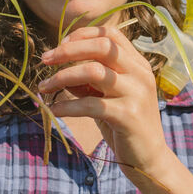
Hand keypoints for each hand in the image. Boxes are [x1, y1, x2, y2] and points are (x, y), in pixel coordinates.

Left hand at [38, 25, 172, 182]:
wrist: (148, 159)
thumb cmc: (124, 124)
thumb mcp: (106, 96)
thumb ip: (87, 80)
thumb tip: (58, 69)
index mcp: (137, 64)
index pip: (109, 34)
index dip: (81, 35)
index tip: (59, 46)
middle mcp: (140, 73)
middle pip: (101, 46)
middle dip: (68, 50)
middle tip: (45, 61)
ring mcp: (137, 93)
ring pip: (93, 71)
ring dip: (62, 77)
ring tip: (44, 87)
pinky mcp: (128, 116)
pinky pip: (90, 104)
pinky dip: (66, 106)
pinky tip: (53, 110)